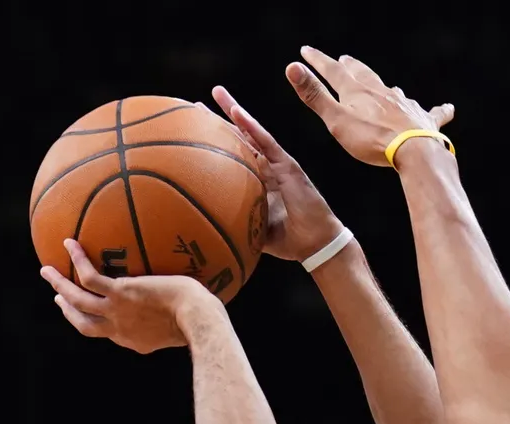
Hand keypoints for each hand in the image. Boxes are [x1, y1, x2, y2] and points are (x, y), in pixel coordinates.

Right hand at [39, 240, 221, 353]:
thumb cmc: (202, 321)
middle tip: (57, 298)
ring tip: (46, 270)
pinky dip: (76, 259)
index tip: (90, 314)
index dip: (95, 324)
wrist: (198, 320)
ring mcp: (116, 312)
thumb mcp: (187, 326)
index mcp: (133, 340)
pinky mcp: (119, 294)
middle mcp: (119, 330)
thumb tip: (192, 305)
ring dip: (59, 285)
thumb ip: (179, 319)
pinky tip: (68, 242)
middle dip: (68, 312)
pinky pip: (88, 276)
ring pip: (77, 300)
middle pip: (83, 324)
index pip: (108, 333)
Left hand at [210, 85, 340, 260]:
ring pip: (251, 133)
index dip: (216, 143)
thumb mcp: (255, 231)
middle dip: (219, 120)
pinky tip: (236, 112)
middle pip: (240, 138)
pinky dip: (251, 126)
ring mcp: (278, 164)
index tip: (193, 131)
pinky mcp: (287, 165)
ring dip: (234, 112)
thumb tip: (207, 229)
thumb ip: (236, 224)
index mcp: (259, 182)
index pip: (234, 156)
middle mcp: (267, 169)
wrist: (316, 245)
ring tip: (217, 93)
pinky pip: (266, 142)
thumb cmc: (290, 240)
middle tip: (195, 106)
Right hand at [286, 47, 453, 167]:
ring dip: (384, 87)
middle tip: (344, 60)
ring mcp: (404, 104)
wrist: (414, 150)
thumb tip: (291, 67)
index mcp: (357, 91)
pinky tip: (449, 108)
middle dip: (351, 68)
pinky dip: (439, 110)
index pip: (333, 70)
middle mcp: (381, 92)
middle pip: (363, 75)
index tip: (306, 51)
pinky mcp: (424, 119)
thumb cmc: (372, 139)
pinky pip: (433, 112)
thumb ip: (314, 95)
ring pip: (392, 90)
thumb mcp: (336, 119)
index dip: (318, 61)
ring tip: (383, 85)